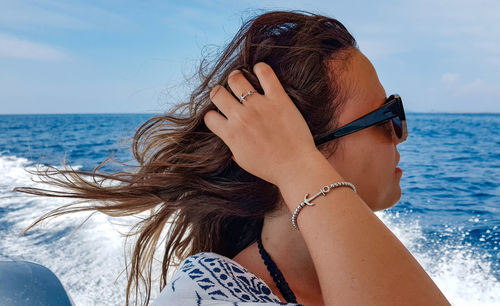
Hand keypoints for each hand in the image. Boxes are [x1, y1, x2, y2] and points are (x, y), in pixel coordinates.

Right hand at [204, 62, 320, 185]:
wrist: (295, 167)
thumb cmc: (270, 168)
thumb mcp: (243, 161)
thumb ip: (232, 146)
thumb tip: (229, 138)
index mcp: (231, 134)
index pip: (209, 116)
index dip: (214, 115)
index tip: (221, 115)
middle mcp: (241, 117)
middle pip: (217, 93)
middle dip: (220, 93)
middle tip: (229, 95)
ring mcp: (259, 106)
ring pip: (236, 79)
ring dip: (235, 78)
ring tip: (241, 80)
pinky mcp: (278, 98)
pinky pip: (265, 73)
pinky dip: (260, 68)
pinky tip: (259, 71)